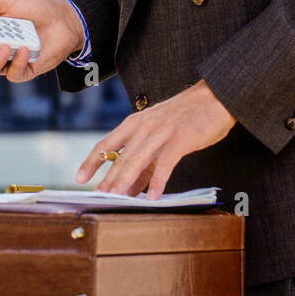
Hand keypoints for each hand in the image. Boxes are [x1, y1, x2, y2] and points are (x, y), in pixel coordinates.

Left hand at [75, 80, 236, 199]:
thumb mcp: (160, 134)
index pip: (107, 143)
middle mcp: (145, 125)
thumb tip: (130, 187)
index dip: (92, 161)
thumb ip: (145, 161)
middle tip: (99, 197)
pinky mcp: (181, 138)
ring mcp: (162, 131)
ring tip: (118, 198)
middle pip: (121, 156)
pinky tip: (152, 195)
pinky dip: (158, 180)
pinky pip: (166, 162)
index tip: (80, 178)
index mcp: (136, 122)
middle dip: (108, 178)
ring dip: (126, 180)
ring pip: (139, 159)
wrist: (214, 97)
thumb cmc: (187, 117)